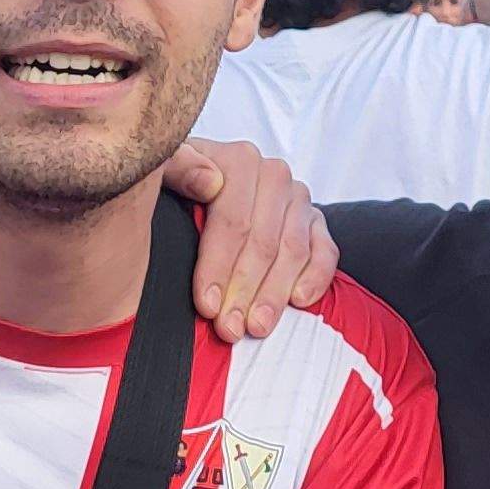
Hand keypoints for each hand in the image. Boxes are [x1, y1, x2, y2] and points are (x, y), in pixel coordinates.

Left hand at [162, 139, 335, 339]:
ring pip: (293, 251)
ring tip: (257, 326)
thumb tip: (210, 182)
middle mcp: (274, 176)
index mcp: (239, 161)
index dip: (219, 267)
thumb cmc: (180, 186)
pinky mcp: (315, 222)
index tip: (206, 305)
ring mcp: (298, 199)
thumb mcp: (164, 171)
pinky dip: (315, 278)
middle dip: (244, 291)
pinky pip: (325, 252)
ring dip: (275, 294)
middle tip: (229, 328)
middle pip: (263, 242)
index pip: (233, 221)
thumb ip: (178, 167)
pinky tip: (298, 302)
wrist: (201, 185)